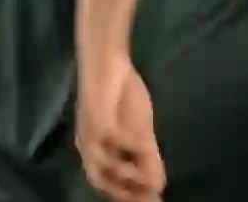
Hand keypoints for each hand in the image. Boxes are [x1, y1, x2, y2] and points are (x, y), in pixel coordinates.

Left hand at [77, 52, 164, 201]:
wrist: (107, 60)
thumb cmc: (121, 94)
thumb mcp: (139, 131)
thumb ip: (147, 156)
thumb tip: (159, 185)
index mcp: (95, 151)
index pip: (107, 184)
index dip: (127, 196)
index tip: (150, 200)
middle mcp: (87, 145)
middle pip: (100, 180)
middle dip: (124, 192)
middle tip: (148, 196)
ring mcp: (90, 131)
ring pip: (101, 164)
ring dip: (125, 174)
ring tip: (147, 177)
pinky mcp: (96, 114)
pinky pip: (111, 136)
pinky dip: (129, 144)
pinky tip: (145, 143)